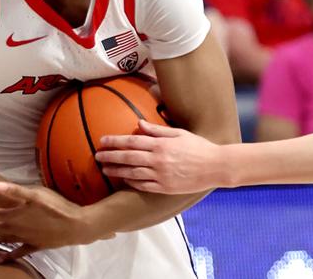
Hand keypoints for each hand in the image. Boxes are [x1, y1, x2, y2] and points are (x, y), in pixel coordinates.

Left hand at [0, 182, 111, 262]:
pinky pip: (20, 251)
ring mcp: (26, 238)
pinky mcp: (36, 245)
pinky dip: (9, 255)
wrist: (75, 226)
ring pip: (5, 239)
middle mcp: (18, 228)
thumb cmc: (56, 208)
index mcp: (16, 214)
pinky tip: (1, 258)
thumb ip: (16, 191)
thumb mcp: (37, 194)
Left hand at [95, 120, 223, 194]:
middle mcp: (158, 160)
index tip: (103, 140)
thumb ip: (157, 130)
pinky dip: (132, 183)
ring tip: (105, 169)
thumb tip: (139, 123)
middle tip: (97, 156)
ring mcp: (161, 175)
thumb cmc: (199, 147)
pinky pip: (144, 186)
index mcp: (161, 144)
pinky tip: (124, 180)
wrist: (216, 166)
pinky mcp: (165, 188)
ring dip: (117, 171)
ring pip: (132, 173)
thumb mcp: (179, 133)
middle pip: (128, 157)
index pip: (132, 141)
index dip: (115, 141)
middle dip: (110, 156)